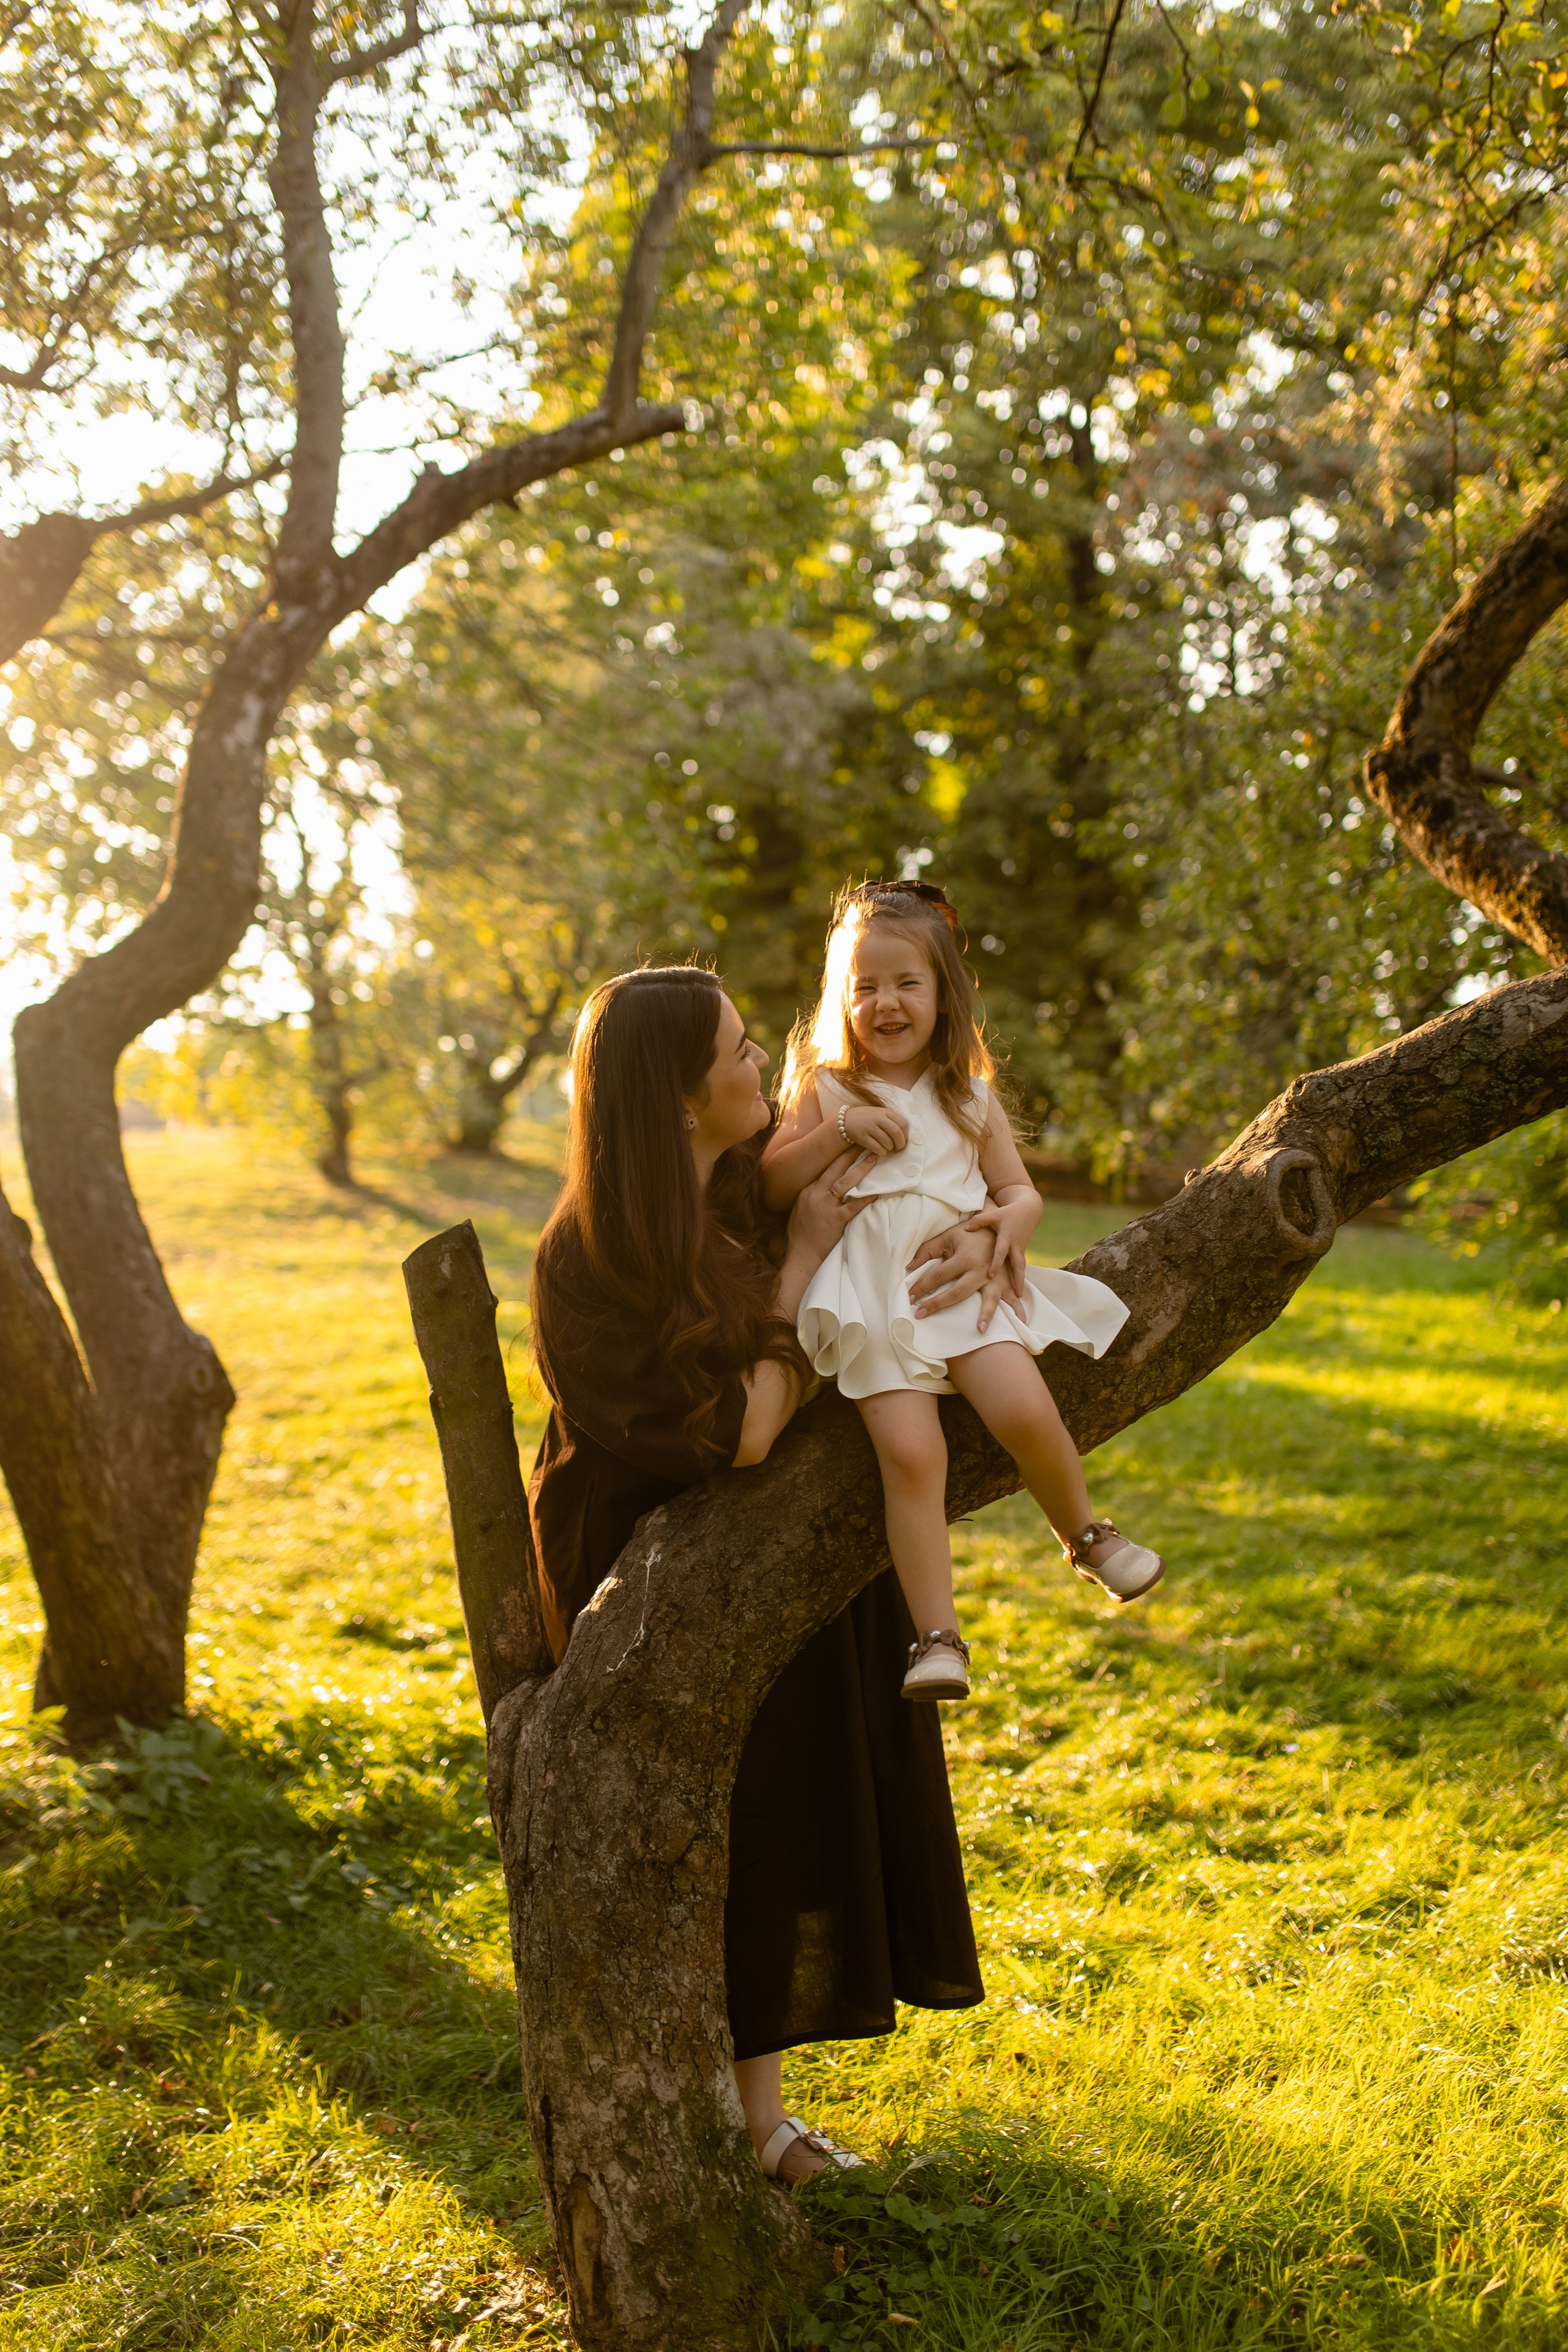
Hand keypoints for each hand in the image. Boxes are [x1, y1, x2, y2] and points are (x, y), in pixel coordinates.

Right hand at [787, 1149, 869, 1263]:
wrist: (800, 1254)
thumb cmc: (800, 1234)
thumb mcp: (800, 1209)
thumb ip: (810, 1196)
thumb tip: (822, 1187)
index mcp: (807, 1191)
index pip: (824, 1169)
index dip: (837, 1157)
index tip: (847, 1146)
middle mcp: (815, 1194)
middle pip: (835, 1169)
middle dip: (849, 1154)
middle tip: (861, 1142)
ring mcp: (826, 1206)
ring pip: (845, 1182)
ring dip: (861, 1169)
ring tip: (873, 1158)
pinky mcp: (836, 1220)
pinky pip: (854, 1206)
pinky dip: (867, 1197)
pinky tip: (878, 1191)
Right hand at [840, 1102, 907, 1158]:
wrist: (845, 1120)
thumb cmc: (868, 1119)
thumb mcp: (880, 1114)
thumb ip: (892, 1121)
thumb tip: (905, 1137)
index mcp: (885, 1112)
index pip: (903, 1124)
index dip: (906, 1135)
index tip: (904, 1140)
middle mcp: (878, 1118)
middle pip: (896, 1132)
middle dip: (900, 1143)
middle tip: (899, 1148)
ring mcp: (869, 1127)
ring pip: (887, 1142)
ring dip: (890, 1148)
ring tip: (888, 1148)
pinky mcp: (862, 1137)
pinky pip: (877, 1148)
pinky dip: (882, 1152)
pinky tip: (881, 1151)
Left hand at [906, 1221, 1024, 1332]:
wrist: (998, 1225)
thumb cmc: (969, 1234)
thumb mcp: (947, 1236)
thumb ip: (927, 1251)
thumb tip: (908, 1267)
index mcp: (965, 1257)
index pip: (938, 1275)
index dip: (922, 1286)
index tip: (909, 1297)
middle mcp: (980, 1269)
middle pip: (958, 1291)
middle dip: (938, 1304)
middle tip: (920, 1314)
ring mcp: (996, 1277)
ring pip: (990, 1298)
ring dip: (986, 1314)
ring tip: (979, 1329)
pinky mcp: (1007, 1281)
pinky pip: (1013, 1298)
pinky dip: (1018, 1310)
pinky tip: (1020, 1323)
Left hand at [963, 1202, 1029, 1305]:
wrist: (1028, 1211)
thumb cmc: (1007, 1213)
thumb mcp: (993, 1214)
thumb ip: (979, 1221)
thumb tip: (966, 1228)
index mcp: (1006, 1236)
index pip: (1000, 1251)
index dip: (996, 1263)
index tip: (990, 1275)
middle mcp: (1015, 1246)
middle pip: (1017, 1265)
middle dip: (1017, 1279)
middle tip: (1016, 1294)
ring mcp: (1020, 1250)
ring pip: (1021, 1269)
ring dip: (1021, 1282)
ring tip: (1019, 1297)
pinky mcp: (1021, 1253)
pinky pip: (1021, 1268)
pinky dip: (1020, 1279)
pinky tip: (1017, 1292)